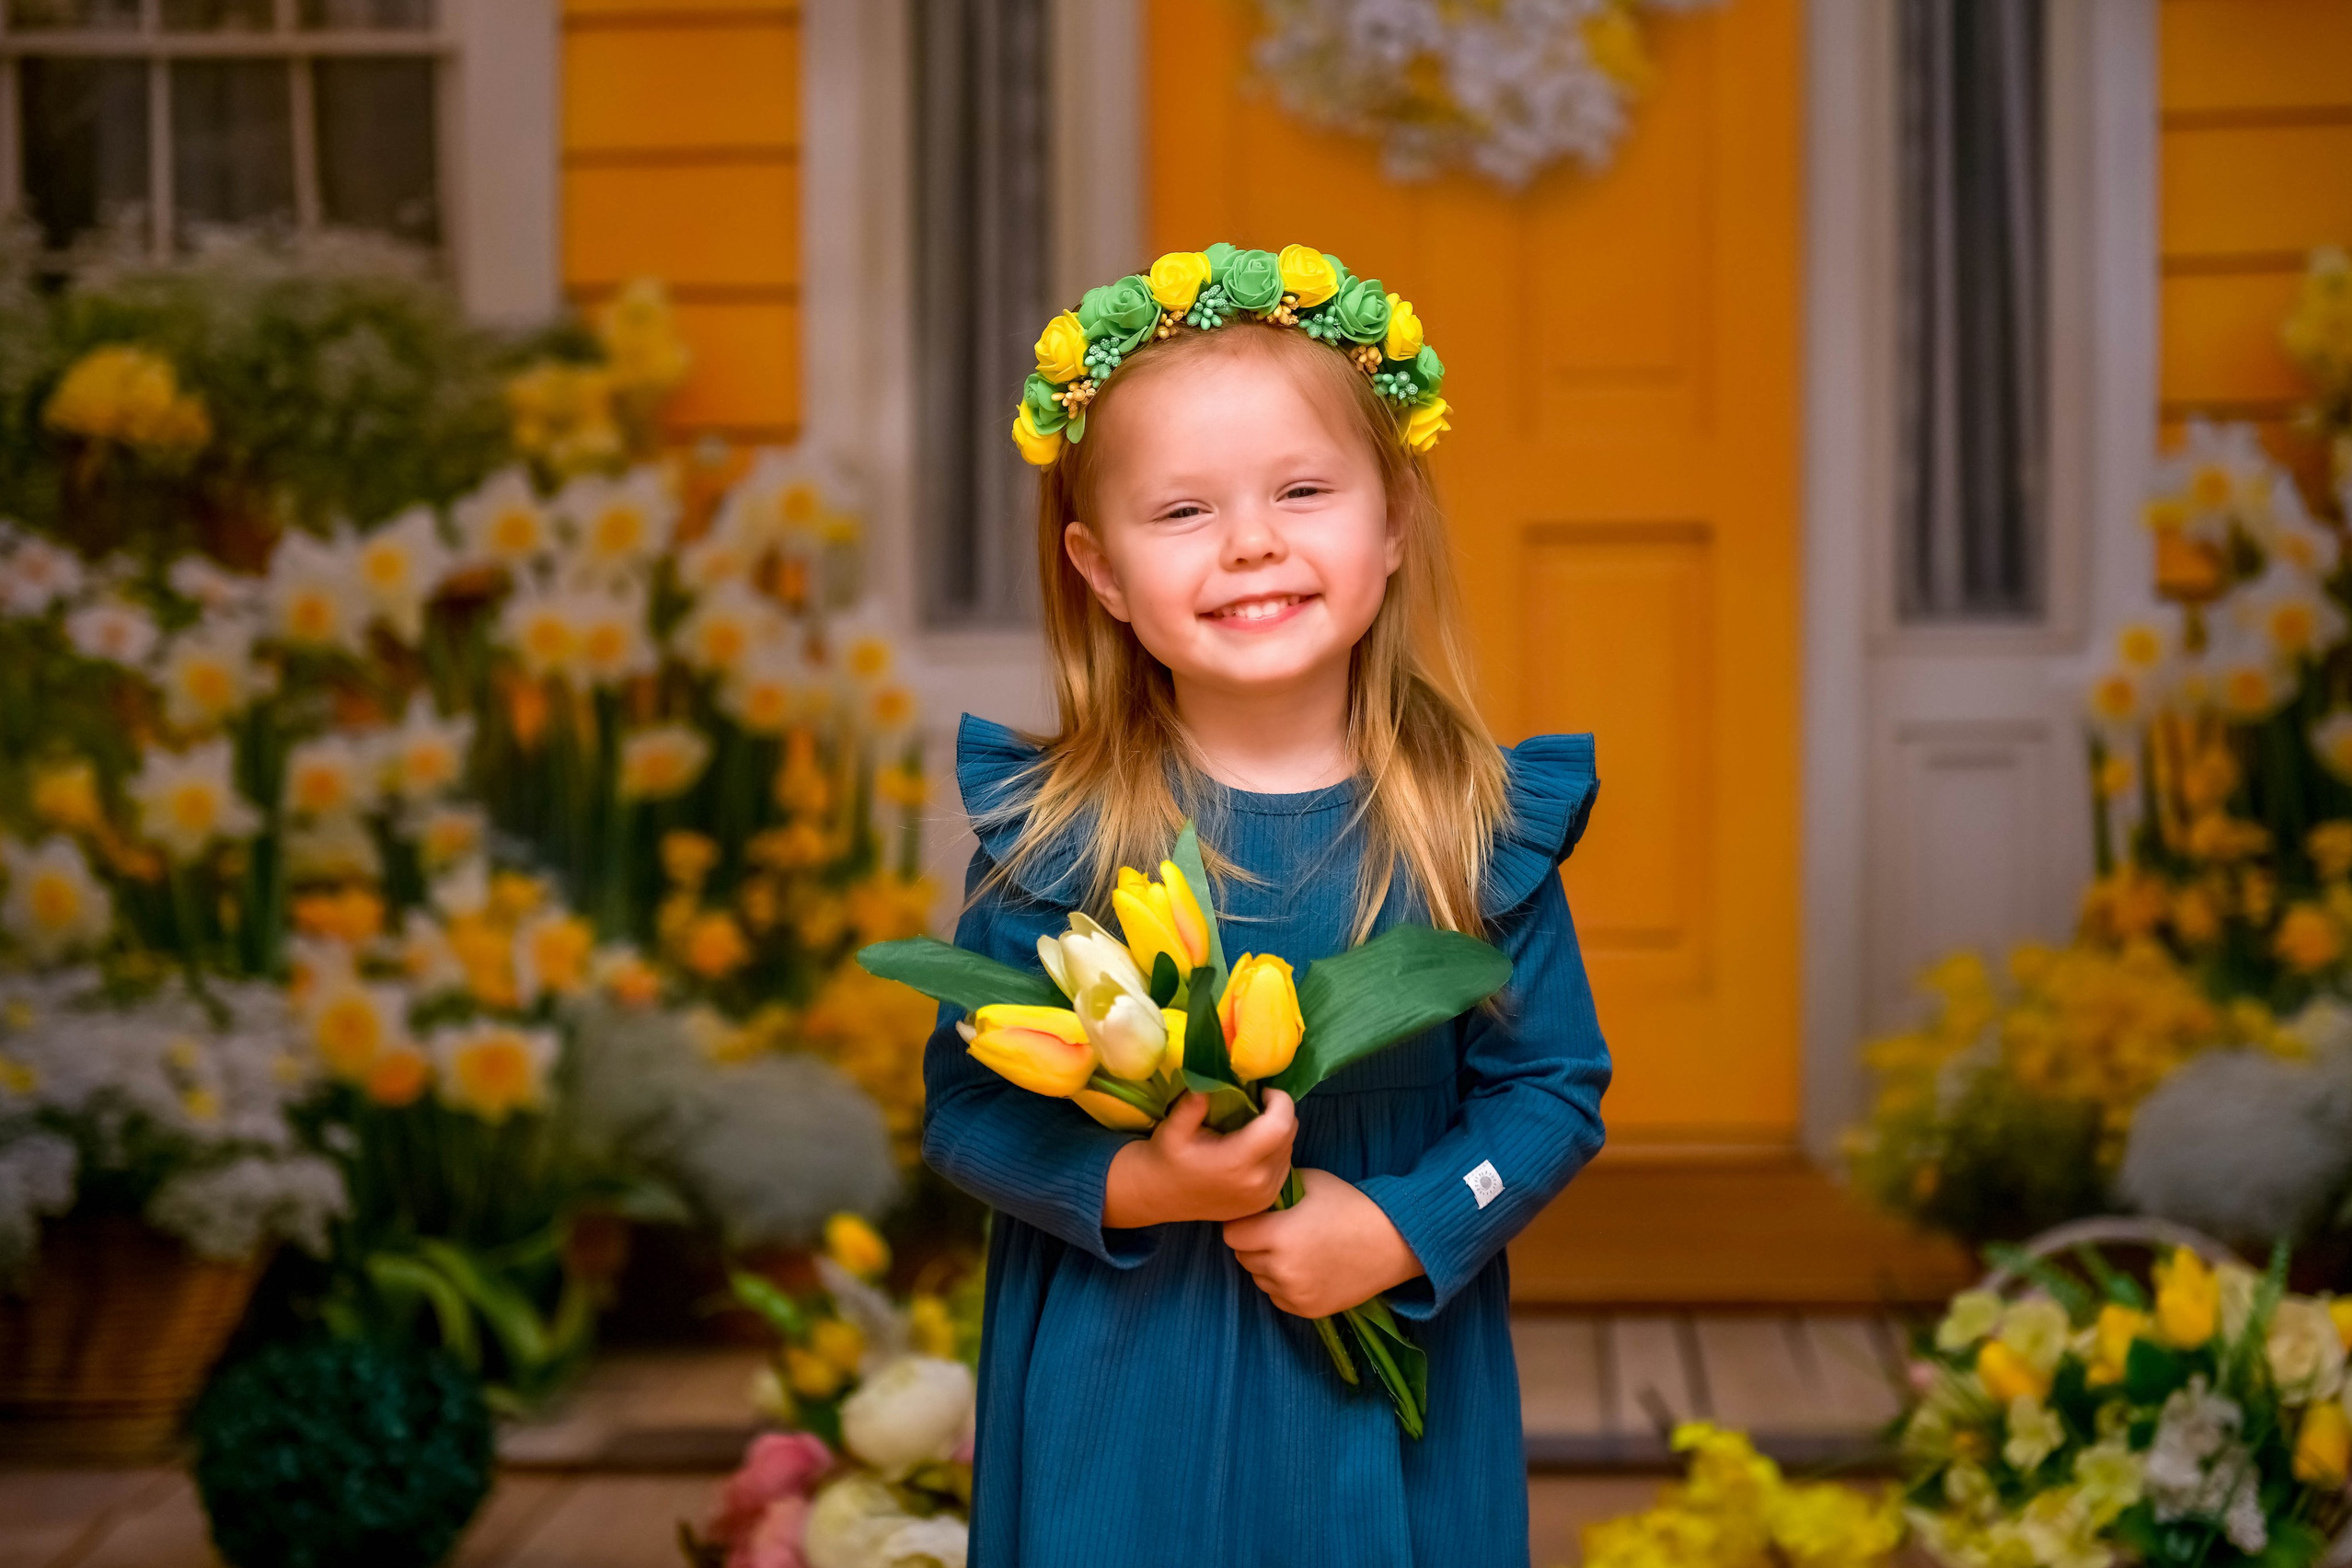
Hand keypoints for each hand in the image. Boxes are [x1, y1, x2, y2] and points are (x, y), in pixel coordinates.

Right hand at [1102, 1090, 1296, 1226]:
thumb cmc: (1167, 1159)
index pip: (1281, 1125)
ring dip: (1278, 1132)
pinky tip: (1252, 1147)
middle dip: (1278, 1113)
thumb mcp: (1172, 1129)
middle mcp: (1258, 1182)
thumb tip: (1209, 1083)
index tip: (1262, 1091)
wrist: (1160, 1196)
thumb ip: (1191, 1106)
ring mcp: (1265, 1195)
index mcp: (1237, 1162)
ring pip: (1289, 1150)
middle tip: (1255, 1104)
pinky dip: (1275, 1150)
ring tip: (1252, 1126)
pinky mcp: (1266, 1201)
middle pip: (1289, 1135)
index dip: (1280, 1101)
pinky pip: (1283, 1166)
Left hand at [1222, 1167, 1423, 1317]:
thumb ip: (1274, 1190)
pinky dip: (1283, 1284)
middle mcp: (1283, 1269)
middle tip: (1277, 1230)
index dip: (1242, 1223)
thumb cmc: (1350, 1205)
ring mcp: (1296, 1293)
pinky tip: (1306, 1266)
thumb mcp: (1309, 1182)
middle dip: (1253, 1243)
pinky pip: (1278, 1297)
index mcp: (1279, 1235)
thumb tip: (1250, 1189)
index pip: (1232, 1234)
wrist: (1393, 1241)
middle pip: (1243, 1257)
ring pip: (1258, 1279)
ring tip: (1295, 1248)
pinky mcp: (1308, 1310)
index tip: (1258, 1217)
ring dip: (1267, 1265)